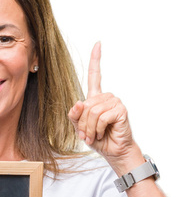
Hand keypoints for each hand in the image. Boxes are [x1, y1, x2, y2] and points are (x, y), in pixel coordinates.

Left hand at [68, 42, 143, 174]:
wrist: (114, 152)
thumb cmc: (100, 140)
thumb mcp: (81, 129)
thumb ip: (75, 116)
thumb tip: (78, 102)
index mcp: (96, 99)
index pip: (96, 76)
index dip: (96, 60)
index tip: (98, 44)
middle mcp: (107, 97)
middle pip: (85, 105)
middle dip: (82, 124)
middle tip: (87, 135)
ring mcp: (115, 102)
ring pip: (92, 112)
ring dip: (90, 128)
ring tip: (95, 136)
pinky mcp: (121, 110)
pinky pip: (101, 117)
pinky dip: (98, 129)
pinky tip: (103, 134)